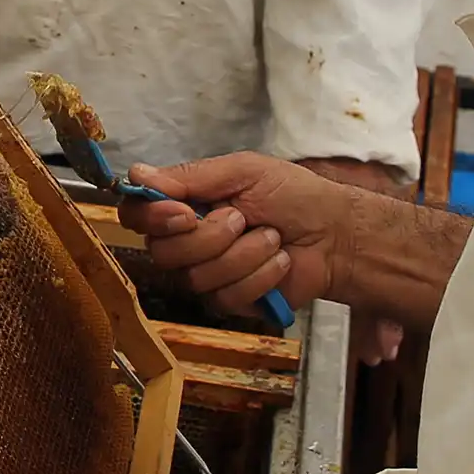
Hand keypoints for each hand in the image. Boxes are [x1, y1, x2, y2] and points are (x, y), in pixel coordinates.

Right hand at [122, 152, 452, 333]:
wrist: (337, 234)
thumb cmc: (294, 195)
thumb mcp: (244, 171)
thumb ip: (192, 176)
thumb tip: (136, 175)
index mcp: (185, 204)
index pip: (136, 214)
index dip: (152, 217)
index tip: (185, 212)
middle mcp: (187, 241)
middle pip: (162, 251)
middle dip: (210, 236)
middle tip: (243, 218)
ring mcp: (207, 274)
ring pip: (197, 276)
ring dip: (244, 254)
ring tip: (272, 238)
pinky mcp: (230, 302)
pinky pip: (226, 297)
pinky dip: (260, 276)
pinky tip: (280, 263)